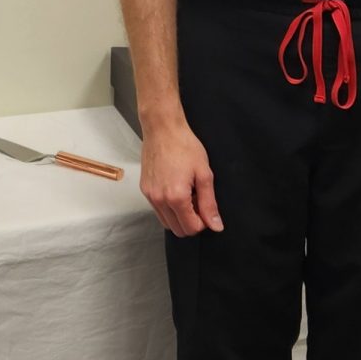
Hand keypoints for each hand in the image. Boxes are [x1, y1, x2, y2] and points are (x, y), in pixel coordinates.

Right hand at [140, 120, 222, 237]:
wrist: (163, 129)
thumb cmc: (184, 146)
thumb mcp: (204, 174)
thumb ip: (209, 204)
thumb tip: (216, 226)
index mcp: (176, 197)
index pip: (191, 228)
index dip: (203, 222)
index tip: (206, 207)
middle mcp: (159, 200)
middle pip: (178, 230)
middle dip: (191, 221)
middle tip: (197, 201)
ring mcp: (150, 195)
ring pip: (166, 223)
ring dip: (179, 216)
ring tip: (187, 195)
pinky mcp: (145, 190)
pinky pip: (158, 210)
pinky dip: (169, 208)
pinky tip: (175, 189)